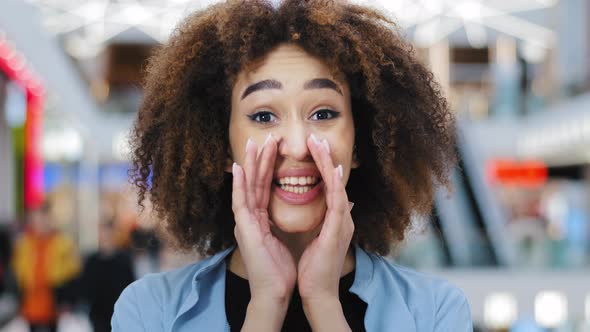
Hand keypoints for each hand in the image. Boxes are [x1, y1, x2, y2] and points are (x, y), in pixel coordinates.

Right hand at [231, 135, 296, 310]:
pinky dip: (238, 184)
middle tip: (264, 138)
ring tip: (253, 144)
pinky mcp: (244, 229)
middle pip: (255, 182)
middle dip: (259, 160)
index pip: (265, 188)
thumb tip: (313, 209)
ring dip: (250, 165)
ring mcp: (245, 222)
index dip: (269, 168)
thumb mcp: (288, 240)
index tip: (274, 149)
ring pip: (247, 187)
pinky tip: (238, 168)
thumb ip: (289, 223)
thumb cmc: (281, 271)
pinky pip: (240, 202)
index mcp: (261, 220)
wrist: (274, 291)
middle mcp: (251, 218)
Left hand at [297, 134, 354, 304]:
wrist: (317, 292)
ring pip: (337, 186)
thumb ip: (327, 222)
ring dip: (328, 164)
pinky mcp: (337, 231)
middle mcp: (341, 218)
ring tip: (321, 144)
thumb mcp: (319, 239)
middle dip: (324, 158)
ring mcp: (342, 223)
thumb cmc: (314, 269)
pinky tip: (333, 170)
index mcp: (334, 219)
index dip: (321, 167)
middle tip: (316, 138)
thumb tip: (339, 206)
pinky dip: (335, 185)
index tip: (313, 149)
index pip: (327, 186)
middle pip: (334, 181)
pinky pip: (337, 203)